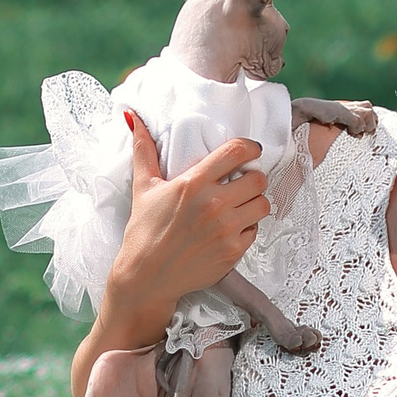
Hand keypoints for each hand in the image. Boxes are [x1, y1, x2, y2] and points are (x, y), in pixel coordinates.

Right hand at [104, 116, 269, 330]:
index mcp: (193, 183)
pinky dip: (247, 228)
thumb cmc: (143, 232)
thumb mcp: (143, 187)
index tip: (249, 151)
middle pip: (258, 178)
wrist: (146, 277)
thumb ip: (144, 150)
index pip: (237, 151)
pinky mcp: (233, 251)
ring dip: (254, 202)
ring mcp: (226, 229)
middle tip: (241, 182)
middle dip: (252, 178)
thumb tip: (134, 119)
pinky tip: (230, 228)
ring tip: (239, 205)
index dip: (250, 147)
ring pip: (262, 204)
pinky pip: (255, 230)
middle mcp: (213, 205)